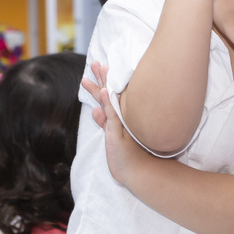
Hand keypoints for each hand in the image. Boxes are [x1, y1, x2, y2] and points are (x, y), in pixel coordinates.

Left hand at [80, 63, 146, 187]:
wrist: (139, 170)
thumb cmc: (128, 154)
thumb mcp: (113, 135)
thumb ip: (104, 121)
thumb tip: (95, 110)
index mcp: (121, 115)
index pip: (110, 95)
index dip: (104, 81)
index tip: (100, 67)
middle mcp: (122, 116)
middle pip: (110, 92)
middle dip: (102, 76)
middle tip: (96, 62)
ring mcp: (121, 122)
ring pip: (110, 98)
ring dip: (103, 82)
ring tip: (98, 67)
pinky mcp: (118, 131)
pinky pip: (111, 114)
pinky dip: (107, 102)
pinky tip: (105, 91)